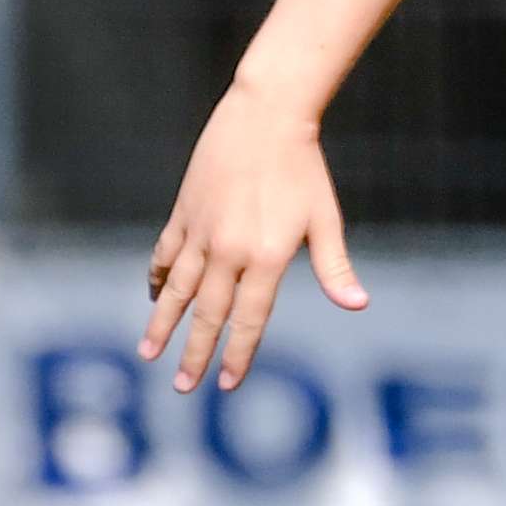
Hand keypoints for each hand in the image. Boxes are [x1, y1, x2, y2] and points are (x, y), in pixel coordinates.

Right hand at [140, 80, 365, 391]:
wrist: (265, 117)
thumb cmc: (304, 171)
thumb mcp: (325, 220)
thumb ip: (335, 267)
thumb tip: (358, 304)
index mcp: (266, 257)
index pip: (249, 319)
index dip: (238, 353)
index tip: (228, 384)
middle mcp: (227, 250)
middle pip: (208, 313)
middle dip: (196, 353)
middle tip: (183, 387)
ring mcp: (200, 231)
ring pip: (176, 289)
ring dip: (162, 324)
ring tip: (148, 353)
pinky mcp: (183, 212)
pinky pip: (166, 254)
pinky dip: (158, 278)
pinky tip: (155, 297)